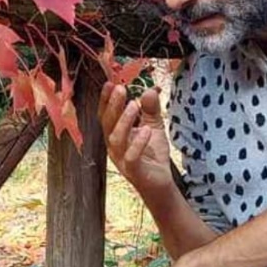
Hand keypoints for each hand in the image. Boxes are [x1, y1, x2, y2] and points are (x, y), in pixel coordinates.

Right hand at [99, 83, 174, 197]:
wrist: (160, 183)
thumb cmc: (152, 154)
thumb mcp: (153, 126)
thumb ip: (150, 109)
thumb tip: (149, 90)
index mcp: (115, 134)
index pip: (106, 115)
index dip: (106, 100)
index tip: (110, 83)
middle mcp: (114, 146)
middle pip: (107, 124)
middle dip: (112, 106)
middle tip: (120, 89)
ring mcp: (121, 159)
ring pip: (116, 139)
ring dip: (123, 121)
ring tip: (134, 105)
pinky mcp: (133, 170)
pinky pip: (131, 156)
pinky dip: (138, 143)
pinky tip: (145, 130)